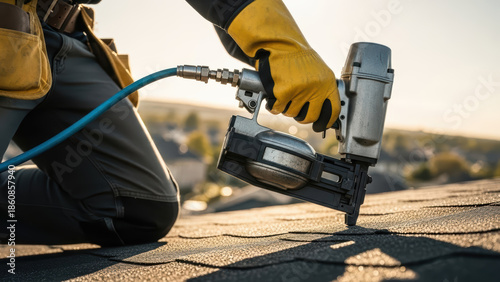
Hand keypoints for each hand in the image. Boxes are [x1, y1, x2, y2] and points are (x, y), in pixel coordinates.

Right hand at [227, 0, 339, 131]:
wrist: (279, 45)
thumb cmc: (297, 58)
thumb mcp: (318, 71)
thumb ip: (322, 89)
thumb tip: (325, 112)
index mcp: (327, 83)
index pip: (333, 111)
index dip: (326, 122)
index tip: (320, 126)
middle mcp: (316, 88)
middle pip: (310, 117)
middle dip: (301, 117)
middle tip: (296, 110)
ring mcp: (300, 91)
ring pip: (291, 114)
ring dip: (285, 108)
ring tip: (284, 95)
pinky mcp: (283, 92)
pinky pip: (277, 109)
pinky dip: (273, 105)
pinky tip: (274, 96)